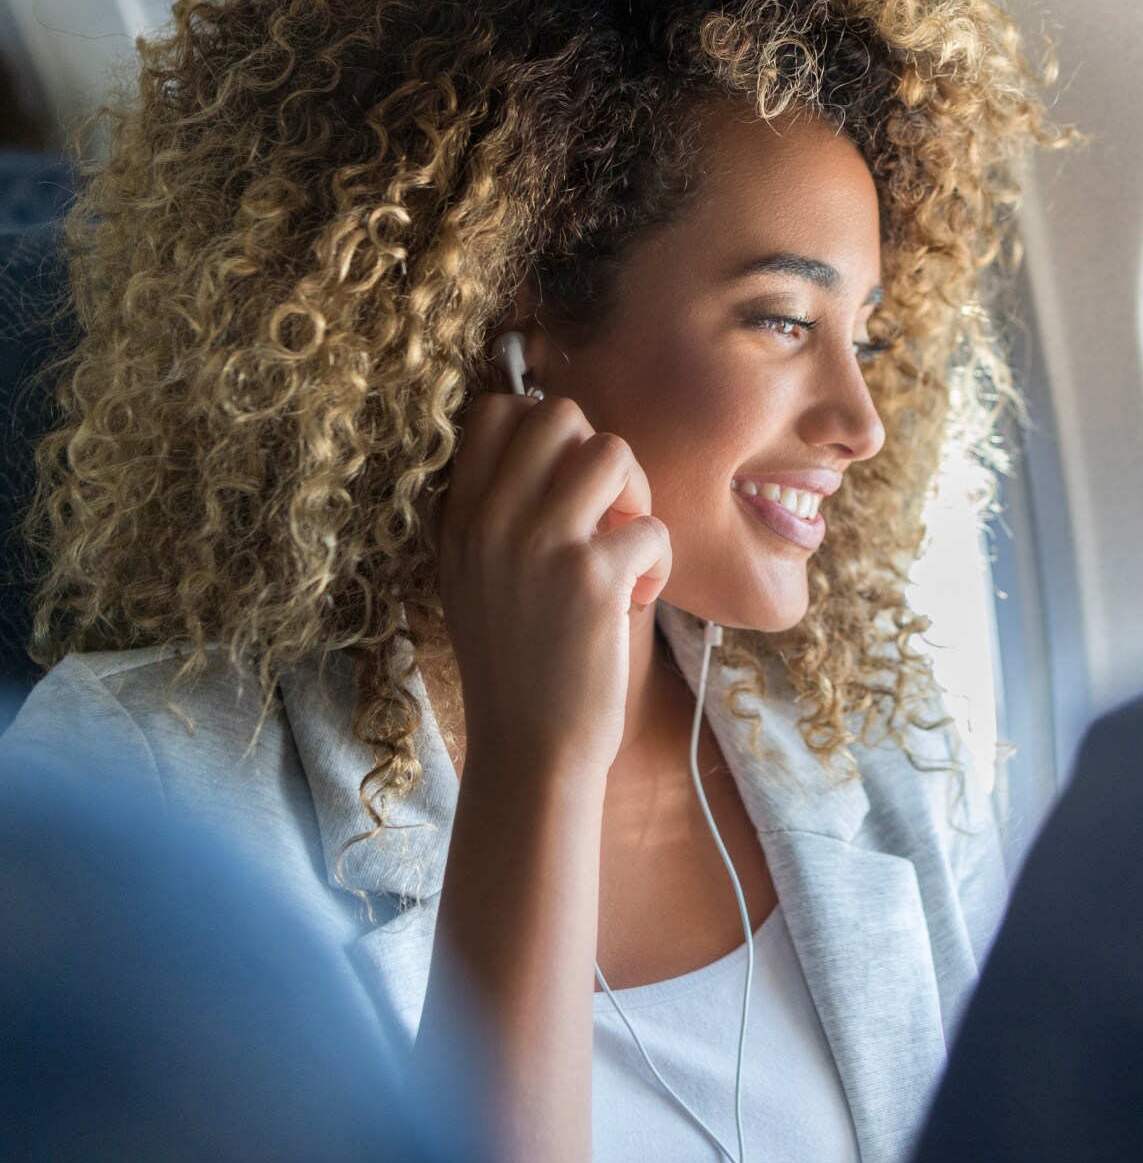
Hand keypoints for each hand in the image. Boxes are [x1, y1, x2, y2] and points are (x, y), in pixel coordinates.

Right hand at [438, 393, 671, 780]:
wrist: (529, 750)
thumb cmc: (519, 666)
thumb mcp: (478, 580)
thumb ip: (505, 514)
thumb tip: (566, 447)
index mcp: (461, 519)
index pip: (494, 412)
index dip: (546, 428)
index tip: (568, 481)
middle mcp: (492, 523)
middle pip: (559, 413)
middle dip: (600, 454)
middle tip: (607, 514)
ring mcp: (541, 547)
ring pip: (612, 451)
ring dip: (637, 496)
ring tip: (627, 548)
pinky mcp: (593, 579)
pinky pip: (652, 526)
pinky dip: (660, 561)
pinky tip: (638, 598)